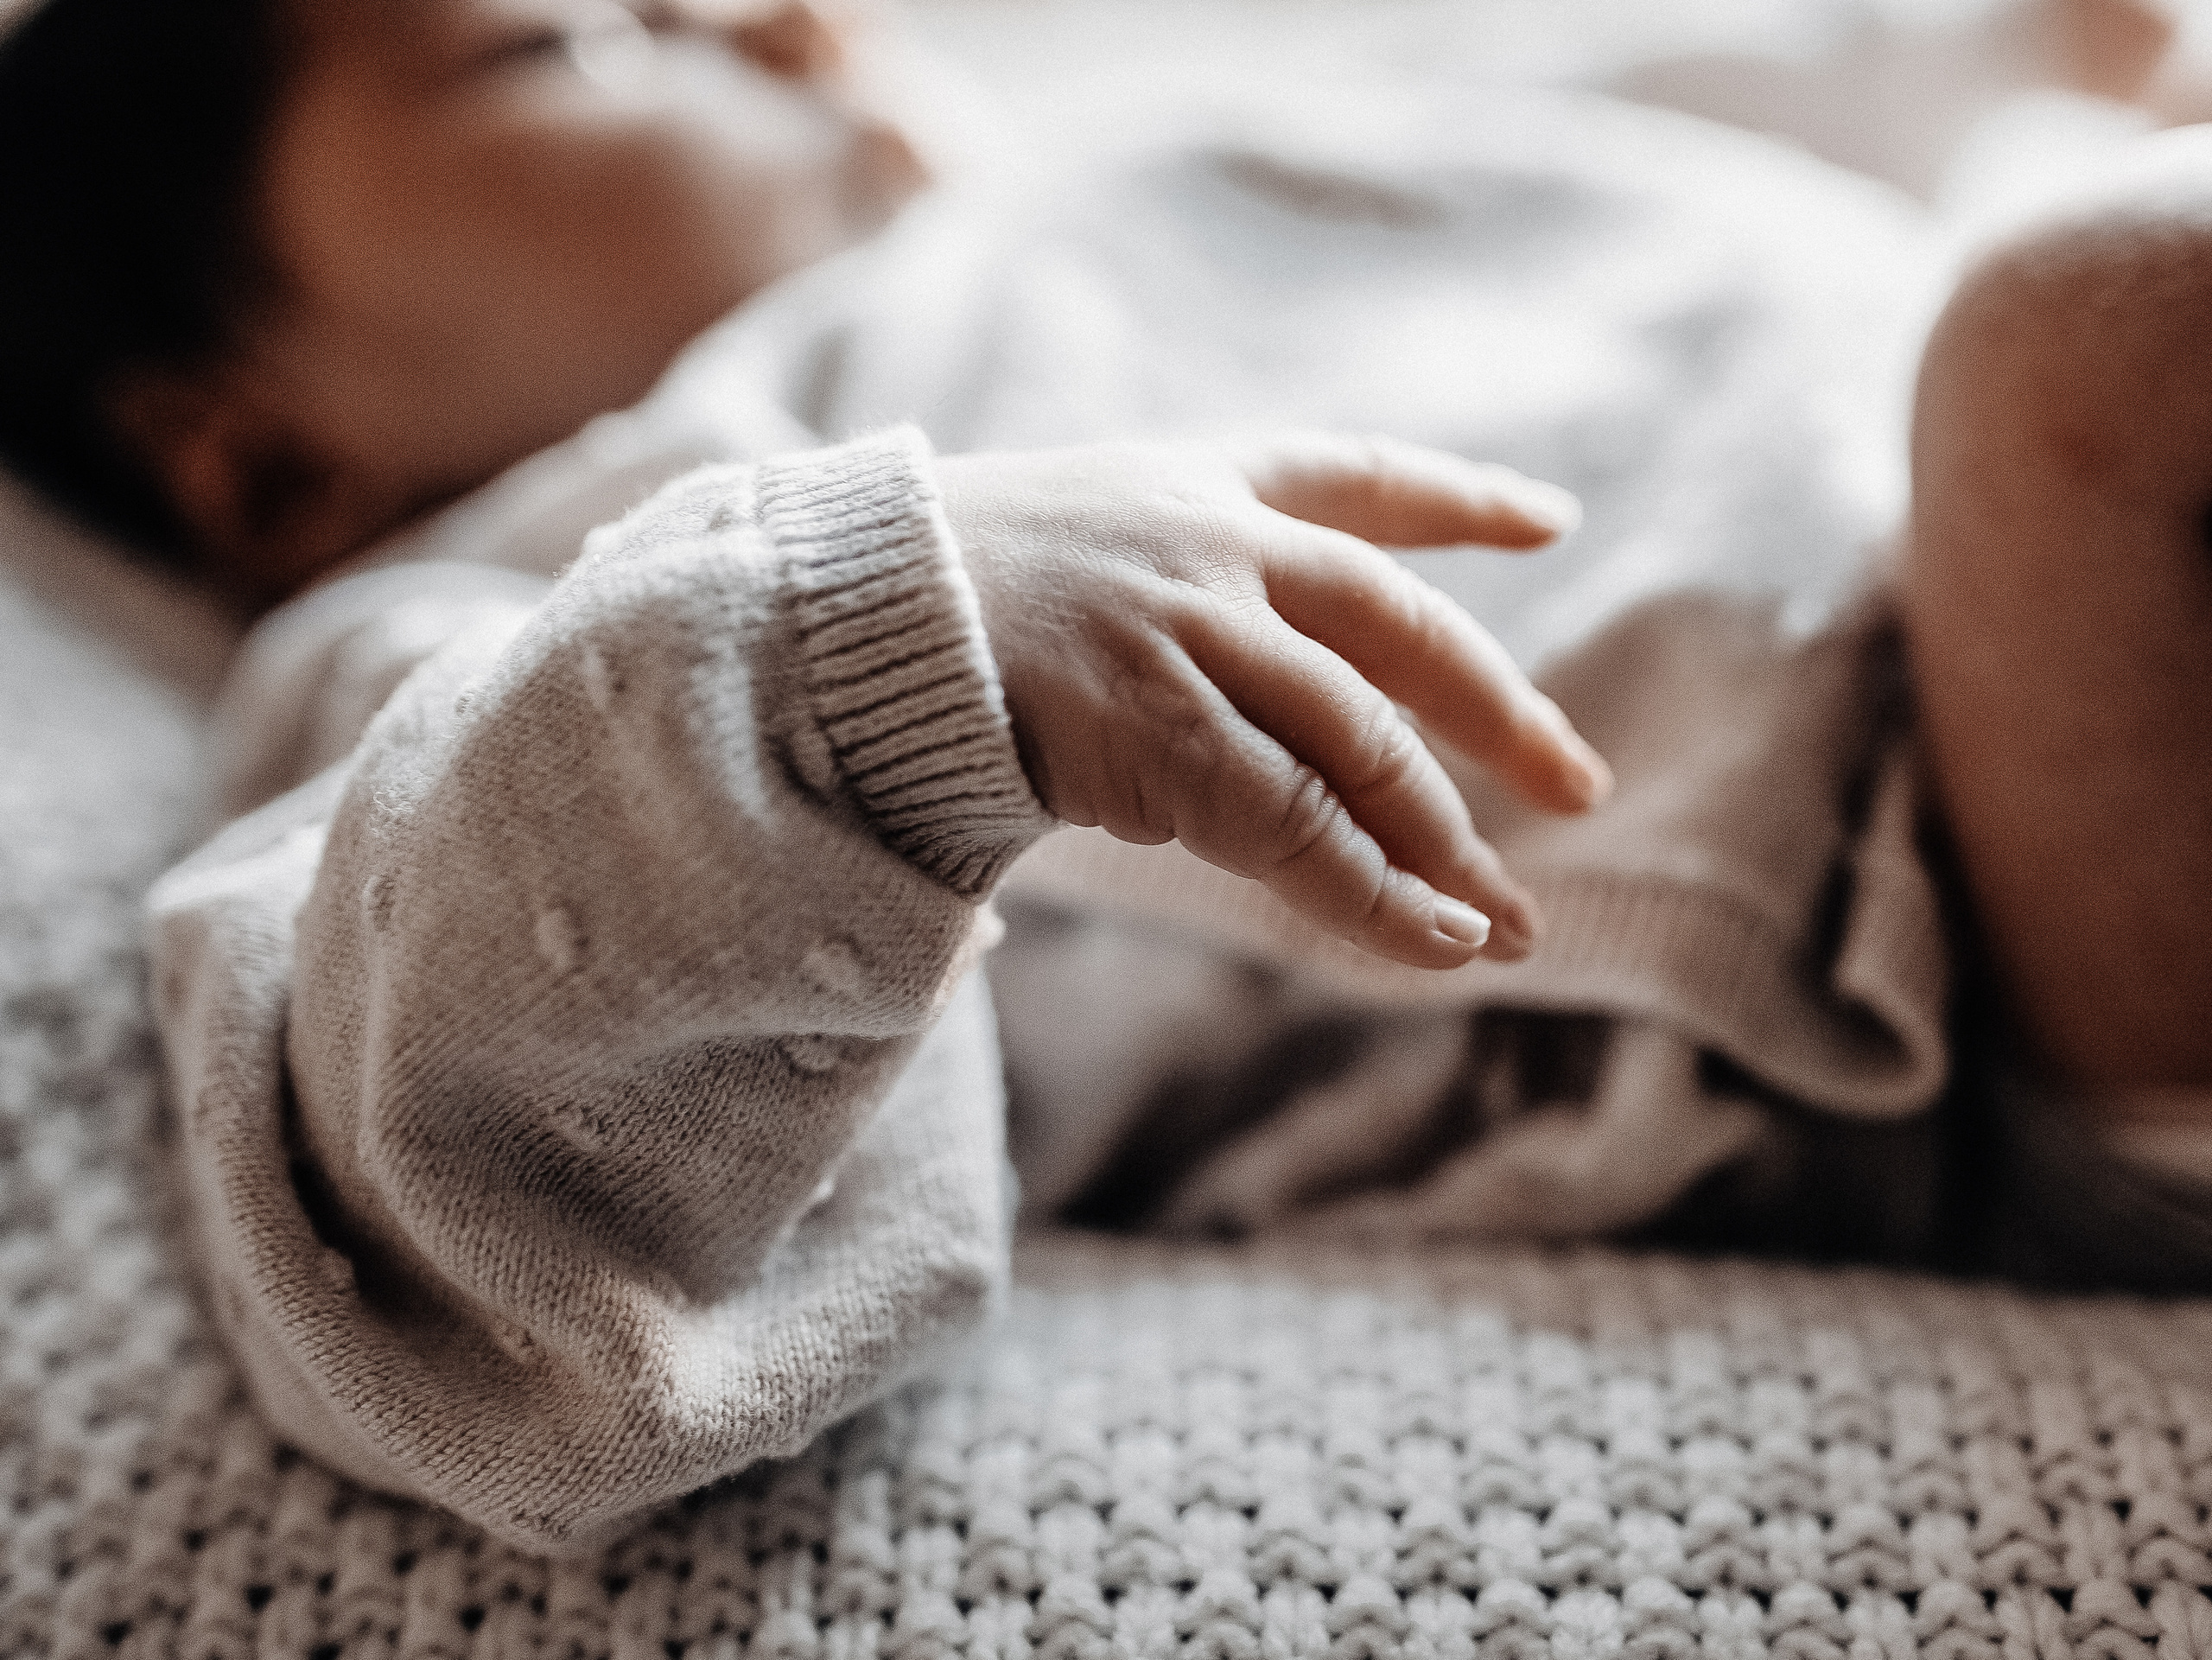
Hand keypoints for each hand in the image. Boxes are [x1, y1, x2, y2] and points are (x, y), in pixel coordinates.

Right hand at [939, 433, 1612, 969]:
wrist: (838, 619)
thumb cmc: (935, 599)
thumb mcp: (1069, 539)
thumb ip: (1168, 581)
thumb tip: (1255, 680)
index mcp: (1195, 482)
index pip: (1358, 477)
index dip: (1460, 499)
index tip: (1547, 518)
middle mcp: (1215, 545)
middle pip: (1405, 631)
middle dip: (1503, 715)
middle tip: (1580, 786)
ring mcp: (1193, 634)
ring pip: (1360, 748)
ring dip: (1443, 845)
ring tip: (1504, 924)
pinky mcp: (1161, 728)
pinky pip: (1298, 829)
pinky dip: (1374, 896)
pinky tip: (1436, 945)